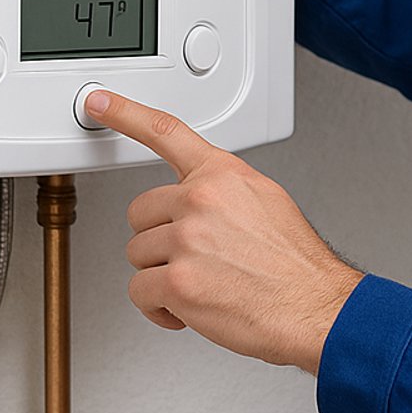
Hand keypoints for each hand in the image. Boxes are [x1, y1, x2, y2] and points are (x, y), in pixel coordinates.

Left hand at [84, 88, 363, 374]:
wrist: (313, 306)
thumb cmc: (294, 264)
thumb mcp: (265, 201)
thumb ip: (224, 190)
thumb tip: (198, 195)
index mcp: (222, 175)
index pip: (166, 131)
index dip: (125, 113)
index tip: (98, 103)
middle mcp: (201, 199)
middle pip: (139, 212)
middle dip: (158, 238)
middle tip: (192, 256)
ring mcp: (187, 239)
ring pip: (138, 255)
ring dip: (161, 275)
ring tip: (202, 283)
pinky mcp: (177, 280)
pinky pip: (140, 292)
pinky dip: (159, 308)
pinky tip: (189, 309)